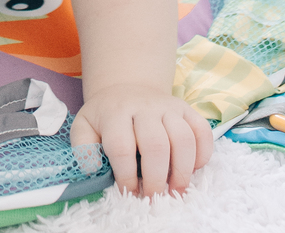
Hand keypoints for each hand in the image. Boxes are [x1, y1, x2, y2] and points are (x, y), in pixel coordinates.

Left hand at [70, 86, 211, 196]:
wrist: (126, 87)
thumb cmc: (106, 116)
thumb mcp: (85, 125)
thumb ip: (82, 146)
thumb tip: (92, 167)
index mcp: (115, 112)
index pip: (122, 146)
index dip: (126, 176)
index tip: (128, 192)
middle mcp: (144, 106)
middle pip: (156, 145)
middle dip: (155, 179)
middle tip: (153, 197)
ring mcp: (168, 106)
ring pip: (183, 139)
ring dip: (181, 171)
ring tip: (174, 191)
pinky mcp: (186, 109)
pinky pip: (202, 131)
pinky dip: (202, 154)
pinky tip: (192, 169)